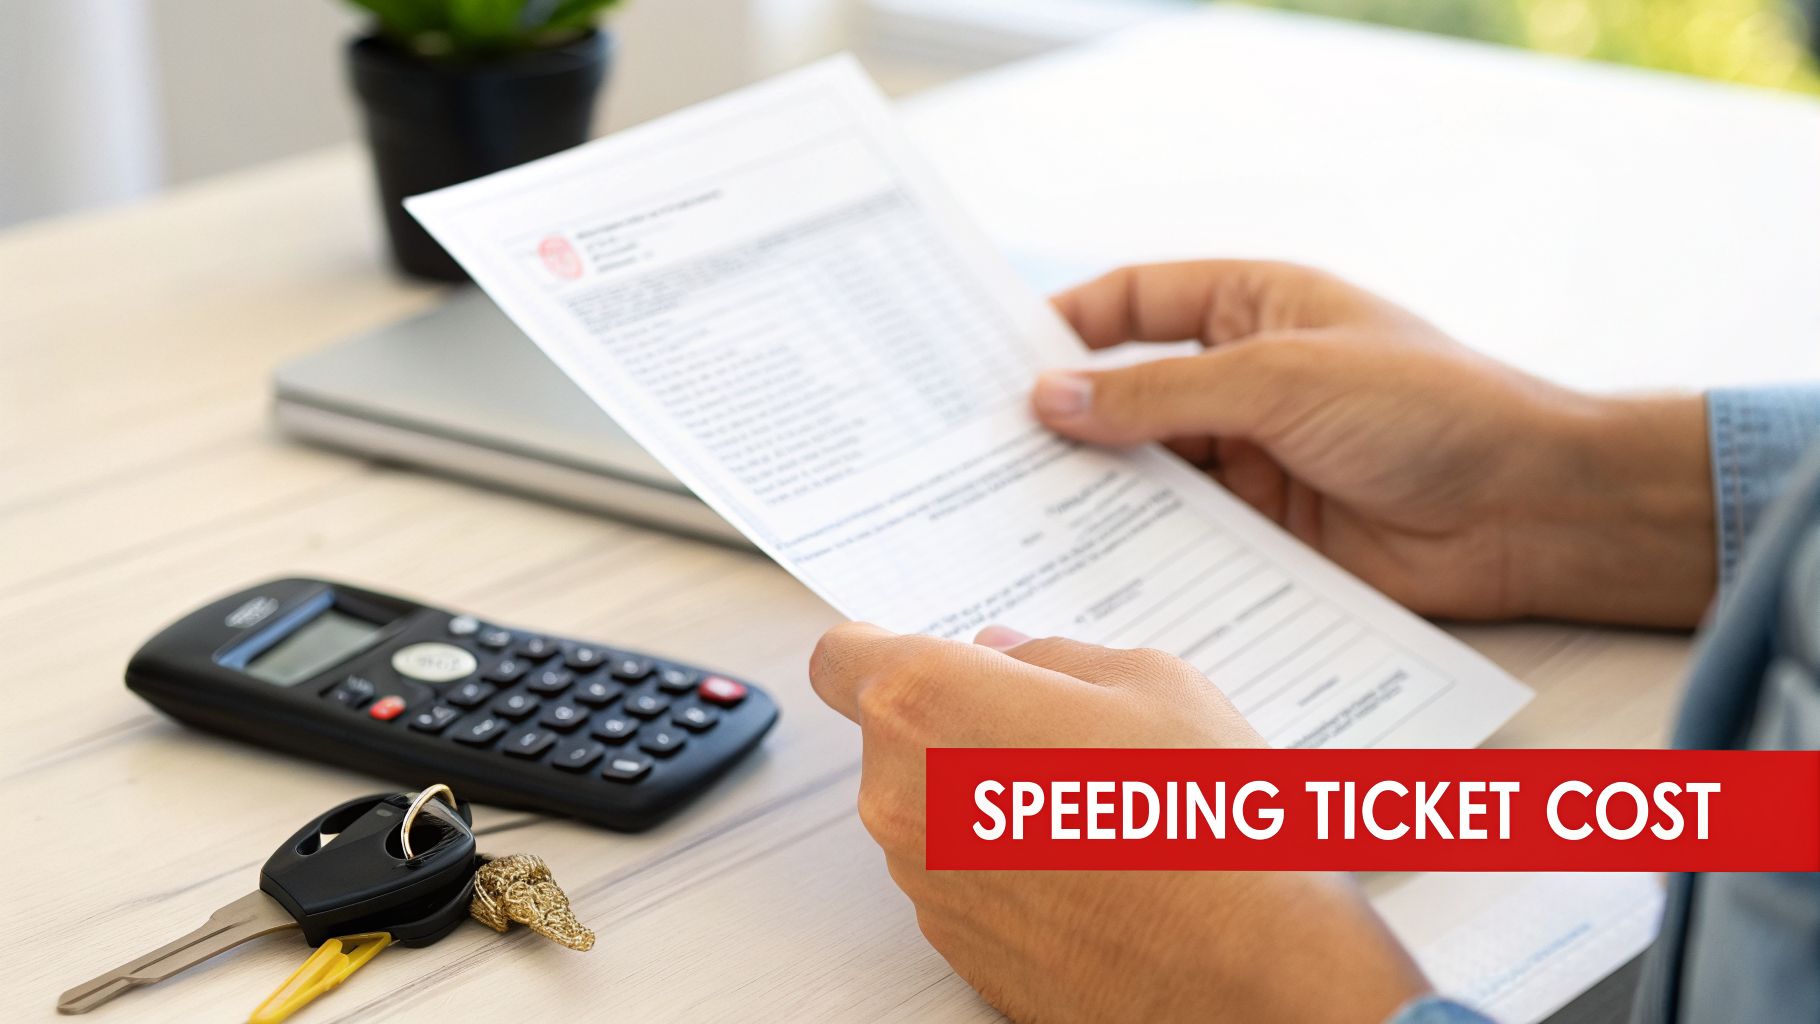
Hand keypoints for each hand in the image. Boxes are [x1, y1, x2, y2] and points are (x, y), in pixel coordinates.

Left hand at [810, 622, 1430, 1023]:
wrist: (1248, 969)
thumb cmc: (1202, 815)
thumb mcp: (1149, 679)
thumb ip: (1052, 656)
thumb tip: (1006, 654)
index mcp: (927, 703)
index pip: (842, 658)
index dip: (883, 651)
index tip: (927, 656)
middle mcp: (900, 796)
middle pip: (899, 738)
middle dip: (963, 725)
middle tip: (1063, 733)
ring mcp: (923, 881)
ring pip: (932, 812)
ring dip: (988, 799)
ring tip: (1095, 807)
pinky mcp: (954, 948)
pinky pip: (962, 881)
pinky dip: (1006, 867)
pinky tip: (1091, 869)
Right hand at [1036, 261, 1713, 626]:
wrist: (1531, 510)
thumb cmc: (1427, 408)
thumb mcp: (1278, 379)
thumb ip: (1159, 396)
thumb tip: (1049, 399)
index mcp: (1255, 309)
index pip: (1138, 302)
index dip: (1068, 324)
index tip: (994, 360)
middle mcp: (1246, 382)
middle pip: (1131, 395)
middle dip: (1066, 420)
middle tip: (980, 451)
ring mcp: (1255, 461)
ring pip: (1150, 473)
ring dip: (1094, 491)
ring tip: (1010, 514)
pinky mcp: (1268, 535)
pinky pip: (1186, 539)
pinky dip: (1139, 549)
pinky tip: (1084, 567)